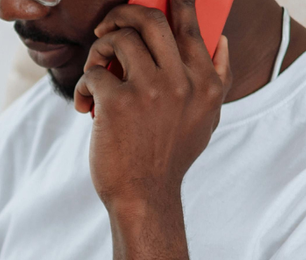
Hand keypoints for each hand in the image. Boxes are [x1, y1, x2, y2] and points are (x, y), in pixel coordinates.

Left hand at [74, 2, 232, 215]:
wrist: (144, 195)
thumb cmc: (171, 155)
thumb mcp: (208, 118)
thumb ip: (218, 78)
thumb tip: (222, 39)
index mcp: (204, 81)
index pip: (189, 22)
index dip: (168, 2)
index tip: (145, 3)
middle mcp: (181, 81)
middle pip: (150, 19)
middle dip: (122, 13)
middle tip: (107, 27)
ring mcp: (149, 90)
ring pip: (118, 40)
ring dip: (99, 51)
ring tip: (96, 73)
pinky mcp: (117, 103)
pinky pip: (92, 73)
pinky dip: (83, 86)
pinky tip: (86, 106)